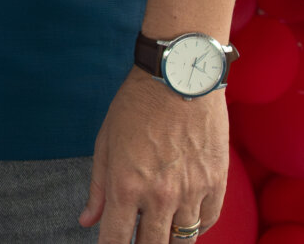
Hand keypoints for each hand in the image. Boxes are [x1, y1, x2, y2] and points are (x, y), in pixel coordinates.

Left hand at [83, 71, 227, 243]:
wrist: (180, 75)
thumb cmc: (137, 105)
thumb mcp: (106, 142)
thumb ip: (97, 187)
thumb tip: (87, 221)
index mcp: (126, 186)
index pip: (116, 241)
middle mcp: (159, 196)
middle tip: (138, 240)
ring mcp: (192, 191)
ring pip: (184, 240)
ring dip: (170, 241)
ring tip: (162, 234)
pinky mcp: (217, 182)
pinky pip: (208, 221)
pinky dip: (197, 226)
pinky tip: (185, 219)